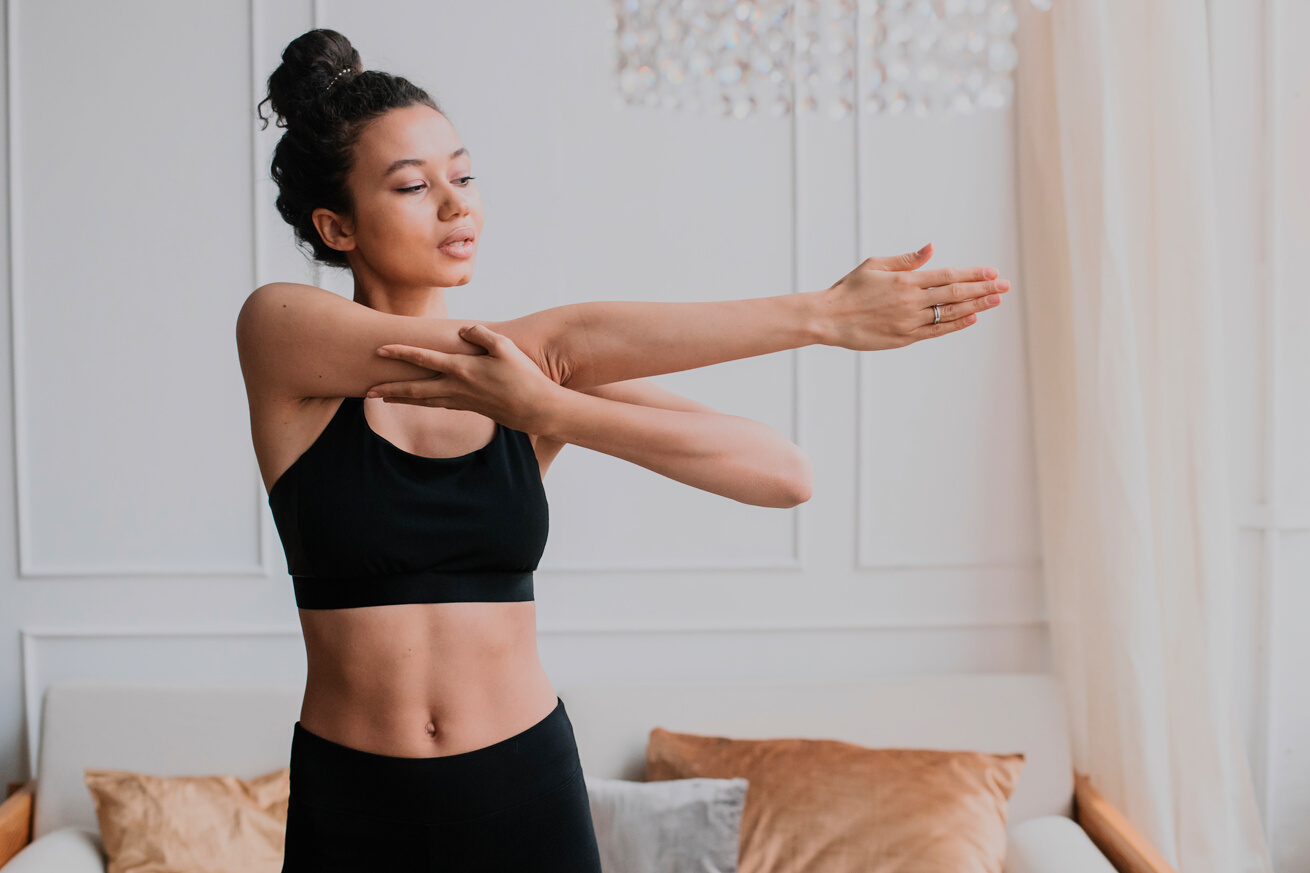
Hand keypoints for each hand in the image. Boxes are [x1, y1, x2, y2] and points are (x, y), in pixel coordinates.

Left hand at [365, 324, 563, 433]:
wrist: (537, 409)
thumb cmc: (524, 376)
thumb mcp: (505, 348)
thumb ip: (481, 335)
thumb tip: (462, 330)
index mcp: (463, 370)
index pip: (424, 359)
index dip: (401, 353)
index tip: (380, 350)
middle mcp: (457, 388)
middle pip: (416, 389)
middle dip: (390, 388)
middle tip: (367, 390)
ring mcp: (463, 400)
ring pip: (425, 400)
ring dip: (403, 399)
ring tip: (383, 398)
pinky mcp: (470, 408)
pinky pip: (439, 404)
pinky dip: (423, 403)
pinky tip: (417, 402)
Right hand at [813, 243, 1008, 349]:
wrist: (828, 319)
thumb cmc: (850, 289)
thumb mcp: (876, 265)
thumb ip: (906, 260)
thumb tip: (932, 249)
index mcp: (906, 280)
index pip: (948, 274)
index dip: (973, 273)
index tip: (992, 272)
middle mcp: (911, 301)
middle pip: (956, 293)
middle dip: (983, 289)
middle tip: (1005, 286)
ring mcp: (909, 321)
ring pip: (950, 313)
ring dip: (976, 306)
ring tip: (996, 301)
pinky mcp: (903, 338)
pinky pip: (936, 330)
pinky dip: (956, 325)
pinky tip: (971, 318)